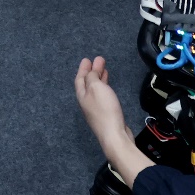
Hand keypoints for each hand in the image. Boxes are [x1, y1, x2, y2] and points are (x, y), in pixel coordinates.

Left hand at [74, 57, 152, 188]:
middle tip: (98, 61)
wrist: (114, 134)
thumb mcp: (96, 88)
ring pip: (95, 90)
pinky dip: (104, 87)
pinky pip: (102, 95)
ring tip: (104, 70)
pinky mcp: (105, 114)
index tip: (87, 59)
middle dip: (92, 72)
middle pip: (87, 84)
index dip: (83, 69)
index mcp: (82, 96)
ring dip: (99, 78)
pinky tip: (109, 87)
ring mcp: (96, 110)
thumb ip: (92, 77)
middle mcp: (87, 103)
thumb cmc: (105, 109)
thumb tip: (90, 72)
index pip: (80, 79)